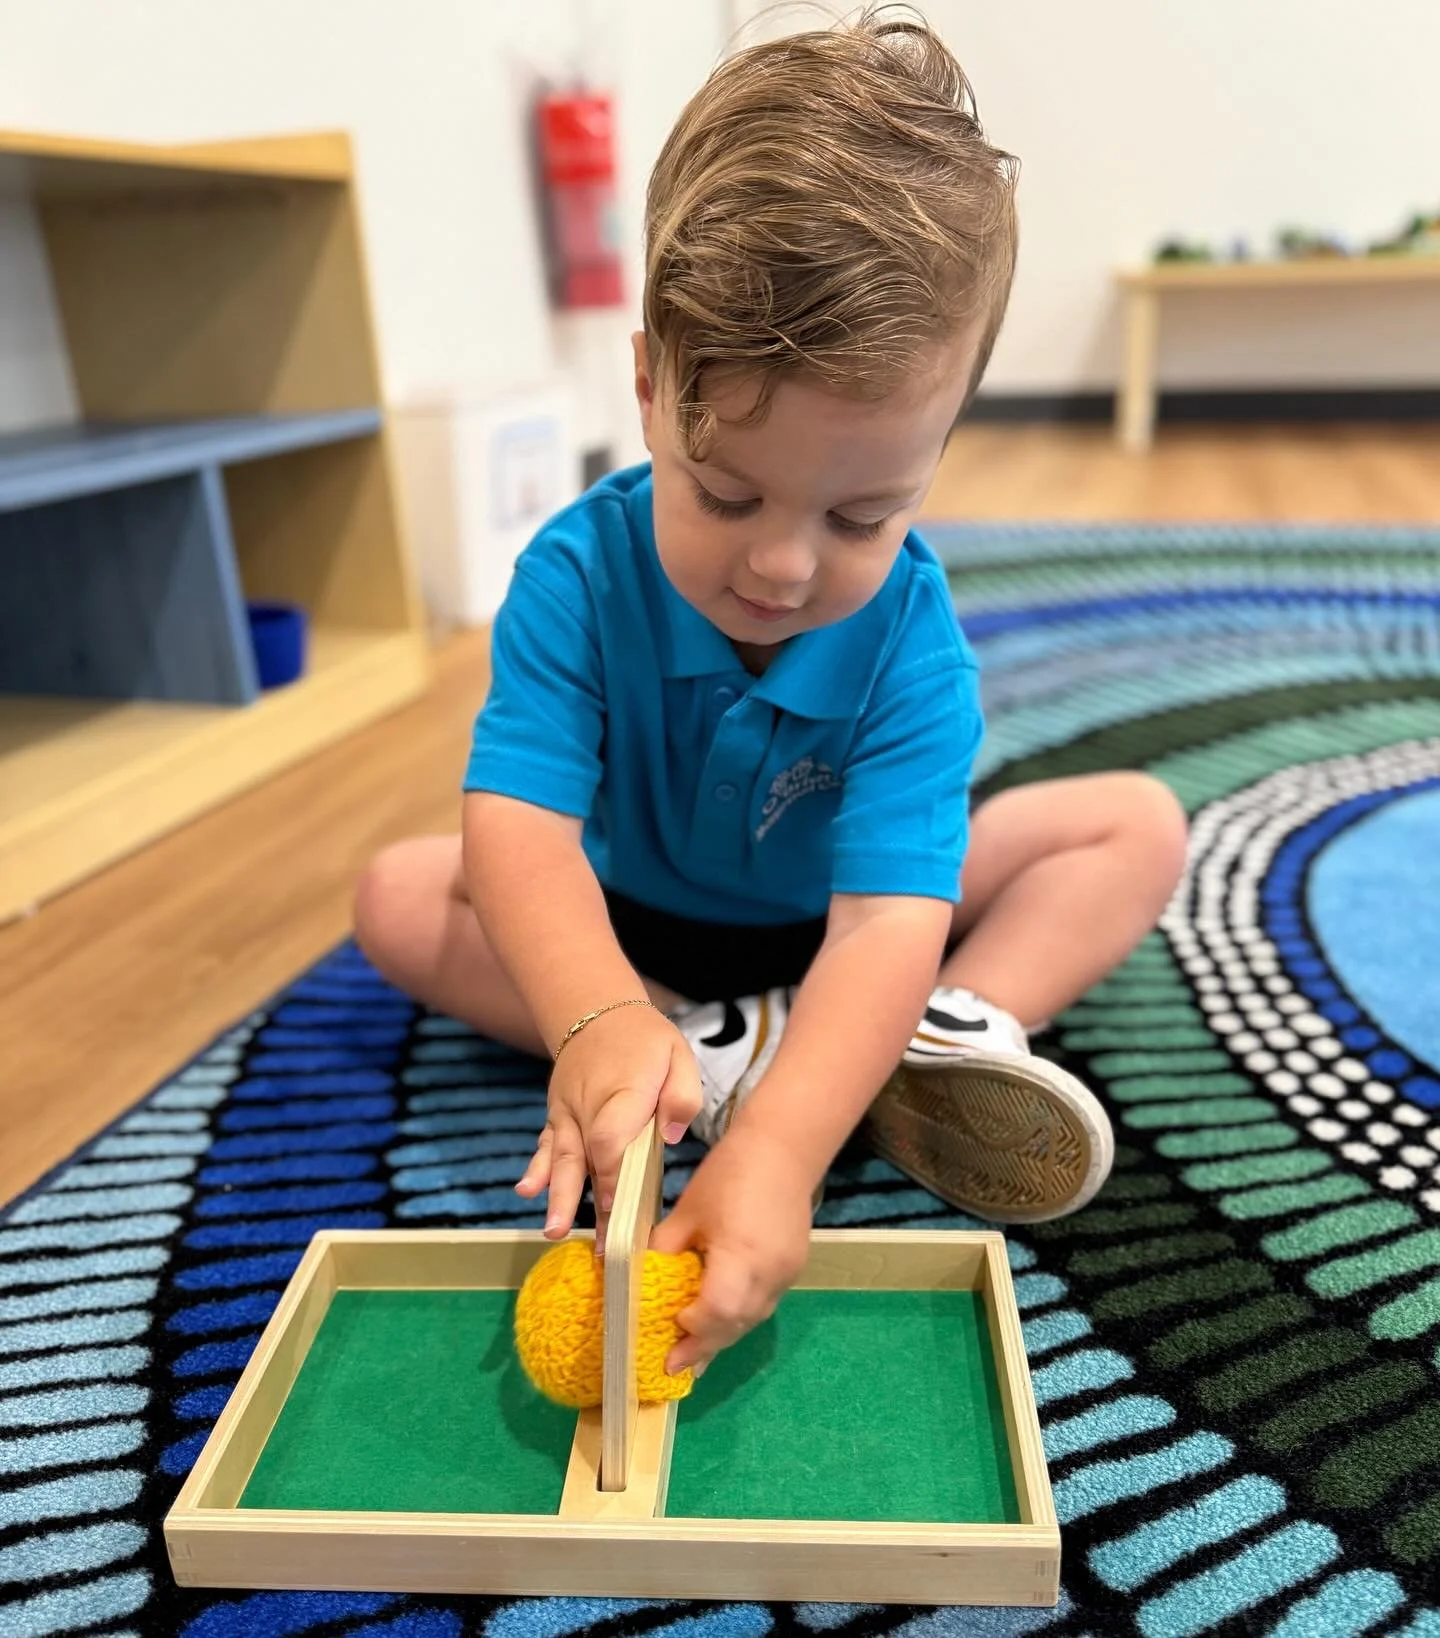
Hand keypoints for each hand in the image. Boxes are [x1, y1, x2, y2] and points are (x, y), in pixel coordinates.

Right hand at [516, 1003, 700, 1246]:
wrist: (598, 1011)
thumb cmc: (646, 1040)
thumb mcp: (678, 1055)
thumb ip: (682, 1094)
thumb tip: (673, 1135)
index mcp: (625, 1092)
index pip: (614, 1139)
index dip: (616, 1176)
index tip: (624, 1211)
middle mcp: (590, 1106)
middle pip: (588, 1158)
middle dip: (590, 1203)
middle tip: (596, 1244)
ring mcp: (569, 1113)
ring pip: (563, 1158)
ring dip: (559, 1196)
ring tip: (553, 1230)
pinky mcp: (558, 1118)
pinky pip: (546, 1144)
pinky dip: (536, 1168)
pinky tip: (525, 1191)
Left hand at [649, 1123, 812, 1376]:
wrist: (782, 1148)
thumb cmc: (729, 1173)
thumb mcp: (687, 1211)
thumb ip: (664, 1251)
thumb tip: (639, 1283)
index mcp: (742, 1254)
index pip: (719, 1310)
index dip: (692, 1331)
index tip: (665, 1341)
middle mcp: (770, 1272)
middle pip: (737, 1324)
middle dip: (703, 1346)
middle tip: (672, 1364)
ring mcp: (787, 1273)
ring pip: (752, 1319)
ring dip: (722, 1336)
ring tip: (692, 1354)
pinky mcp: (793, 1269)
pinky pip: (763, 1304)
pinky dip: (738, 1317)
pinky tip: (719, 1321)